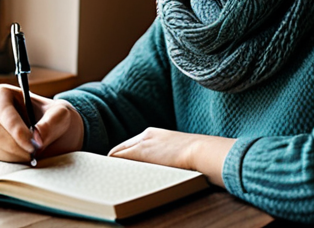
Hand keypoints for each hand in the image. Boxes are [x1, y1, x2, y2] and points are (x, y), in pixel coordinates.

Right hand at [0, 84, 83, 163]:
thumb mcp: (60, 114)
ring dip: (17, 155)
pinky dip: (12, 160)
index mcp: (2, 93)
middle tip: (35, 152)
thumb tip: (37, 137)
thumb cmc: (53, 117)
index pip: (5, 112)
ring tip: (33, 153)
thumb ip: (51, 123)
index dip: (17, 130)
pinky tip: (24, 155)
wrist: (50, 130)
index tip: (32, 144)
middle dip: (18, 146)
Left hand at [108, 127, 235, 188]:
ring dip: (114, 166)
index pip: (132, 146)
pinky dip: (113, 166)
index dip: (125, 158)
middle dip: (116, 162)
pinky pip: (117, 157)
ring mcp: (142, 142)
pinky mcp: (140, 151)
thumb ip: (167, 158)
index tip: (122, 169)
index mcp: (154, 135)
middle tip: (112, 175)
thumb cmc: (197, 157)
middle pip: (122, 148)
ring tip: (112, 178)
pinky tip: (112, 176)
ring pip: (117, 153)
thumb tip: (164, 168)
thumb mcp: (179, 154)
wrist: (201, 151)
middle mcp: (145, 135)